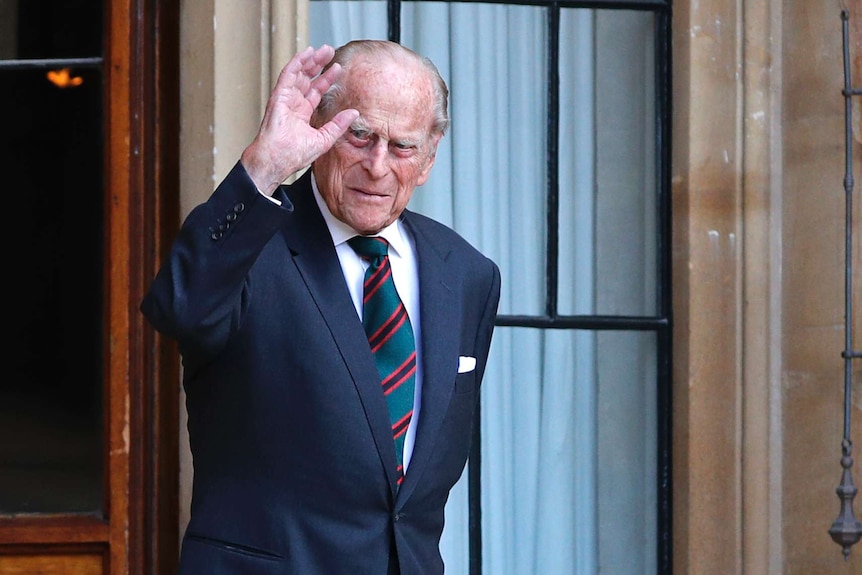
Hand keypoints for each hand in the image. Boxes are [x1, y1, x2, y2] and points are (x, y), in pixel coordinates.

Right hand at [240, 45, 359, 194]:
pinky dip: (296, 64)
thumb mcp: (324, 139)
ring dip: (309, 61)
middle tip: (329, 52)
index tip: (338, 68)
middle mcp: (294, 104)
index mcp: (302, 114)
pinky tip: (306, 55)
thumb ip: (338, 125)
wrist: (277, 160)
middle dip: (318, 65)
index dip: (326, 79)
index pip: (316, 91)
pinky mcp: (278, 97)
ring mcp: (285, 99)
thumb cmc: (294, 155)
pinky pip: (287, 76)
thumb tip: (354, 113)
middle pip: (308, 79)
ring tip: (322, 50)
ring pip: (298, 74)